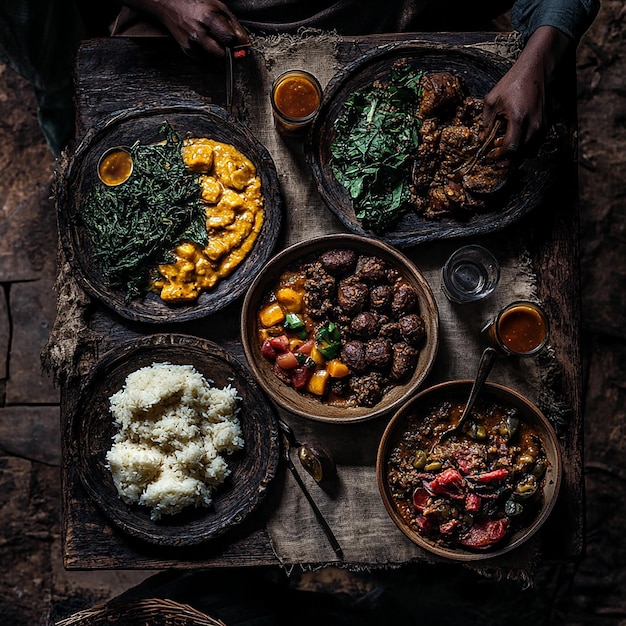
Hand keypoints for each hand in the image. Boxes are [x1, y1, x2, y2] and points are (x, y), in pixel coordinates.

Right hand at [125, 0, 250, 57]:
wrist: (169, 5)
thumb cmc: (193, 2)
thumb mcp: (218, 6)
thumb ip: (233, 25)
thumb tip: (244, 42)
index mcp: (208, 19)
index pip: (229, 39)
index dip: (236, 42)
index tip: (239, 41)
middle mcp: (198, 34)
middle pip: (222, 54)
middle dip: (228, 50)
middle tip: (227, 42)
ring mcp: (192, 44)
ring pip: (215, 58)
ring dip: (218, 51)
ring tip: (212, 36)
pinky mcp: (188, 51)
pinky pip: (205, 58)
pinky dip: (209, 52)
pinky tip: (204, 39)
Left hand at [482, 26, 570, 154]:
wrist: (537, 69)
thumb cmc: (514, 82)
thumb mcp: (492, 99)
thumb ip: (485, 121)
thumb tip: (482, 138)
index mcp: (519, 119)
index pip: (511, 147)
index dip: (500, 155)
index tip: (491, 156)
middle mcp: (534, 125)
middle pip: (521, 153)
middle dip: (507, 158)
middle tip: (496, 157)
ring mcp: (543, 125)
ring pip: (531, 151)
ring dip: (518, 155)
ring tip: (506, 151)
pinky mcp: (547, 123)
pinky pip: (537, 143)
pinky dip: (526, 147)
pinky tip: (517, 142)